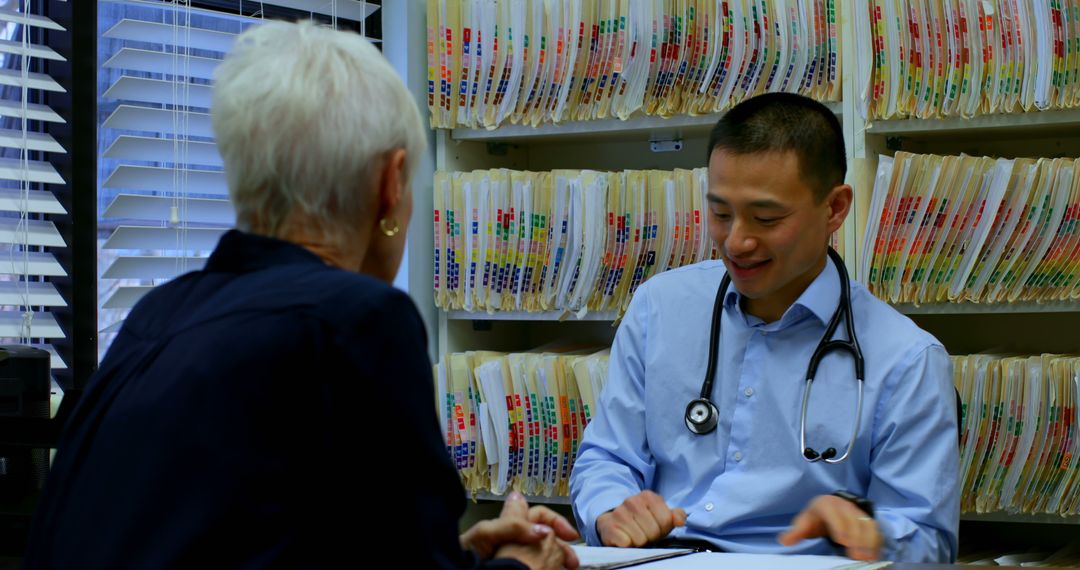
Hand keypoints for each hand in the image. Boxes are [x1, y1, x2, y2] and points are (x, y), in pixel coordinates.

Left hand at [460, 492, 579, 568]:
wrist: (450, 569)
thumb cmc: (461, 553)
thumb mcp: (485, 533)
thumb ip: (512, 525)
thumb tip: (542, 529)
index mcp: (507, 523)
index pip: (538, 515)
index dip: (555, 522)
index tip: (569, 535)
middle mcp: (513, 537)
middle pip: (545, 535)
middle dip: (561, 544)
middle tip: (572, 561)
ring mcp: (513, 554)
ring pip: (542, 552)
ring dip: (557, 558)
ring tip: (566, 568)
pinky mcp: (514, 566)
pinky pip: (534, 564)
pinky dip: (546, 566)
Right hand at [596, 491, 686, 547]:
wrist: (614, 521)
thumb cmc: (642, 521)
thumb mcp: (661, 515)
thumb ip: (675, 516)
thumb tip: (680, 521)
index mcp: (648, 496)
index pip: (665, 520)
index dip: (662, 528)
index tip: (655, 526)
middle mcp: (632, 501)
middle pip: (653, 531)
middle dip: (651, 536)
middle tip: (644, 532)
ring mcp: (619, 513)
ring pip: (640, 539)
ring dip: (639, 541)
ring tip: (634, 535)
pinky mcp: (608, 526)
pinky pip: (626, 543)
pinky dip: (626, 544)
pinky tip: (624, 537)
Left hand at [777, 495, 882, 560]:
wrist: (832, 508)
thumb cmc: (816, 518)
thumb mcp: (804, 523)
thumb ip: (796, 532)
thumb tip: (783, 541)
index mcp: (826, 504)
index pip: (833, 512)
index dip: (839, 525)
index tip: (842, 541)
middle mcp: (844, 506)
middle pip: (853, 519)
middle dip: (856, 538)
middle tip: (856, 556)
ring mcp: (858, 512)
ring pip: (867, 524)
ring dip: (868, 541)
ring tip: (866, 558)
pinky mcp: (868, 520)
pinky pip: (875, 530)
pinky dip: (876, 543)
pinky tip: (873, 556)